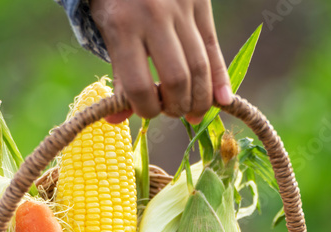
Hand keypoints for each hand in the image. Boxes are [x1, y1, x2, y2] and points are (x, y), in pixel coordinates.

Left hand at [88, 0, 232, 123]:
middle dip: (177, 106)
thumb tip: (116, 120)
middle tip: (174, 112)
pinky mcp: (201, 5)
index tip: (147, 112)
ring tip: (194, 112)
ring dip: (200, 99)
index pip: (139, 86)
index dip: (146, 109)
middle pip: (177, 79)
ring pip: (200, 67)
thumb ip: (118, 74)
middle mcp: (154, 18)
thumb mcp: (108, 30)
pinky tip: (222, 101)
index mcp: (123, 27)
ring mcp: (181, 10)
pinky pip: (214, 49)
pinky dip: (220, 79)